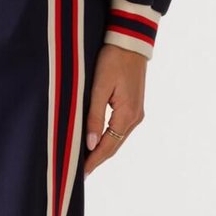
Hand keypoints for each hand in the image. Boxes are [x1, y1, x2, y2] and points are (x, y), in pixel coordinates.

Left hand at [84, 44, 147, 175]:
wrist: (131, 41)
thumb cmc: (113, 60)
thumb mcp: (99, 88)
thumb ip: (94, 117)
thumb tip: (90, 144)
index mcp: (127, 115)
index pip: (107, 147)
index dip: (93, 161)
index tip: (79, 174)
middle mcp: (135, 118)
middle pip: (113, 146)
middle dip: (96, 160)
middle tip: (79, 173)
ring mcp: (136, 113)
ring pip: (116, 139)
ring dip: (102, 151)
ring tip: (85, 161)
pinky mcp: (133, 106)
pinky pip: (119, 130)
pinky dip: (107, 139)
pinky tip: (96, 143)